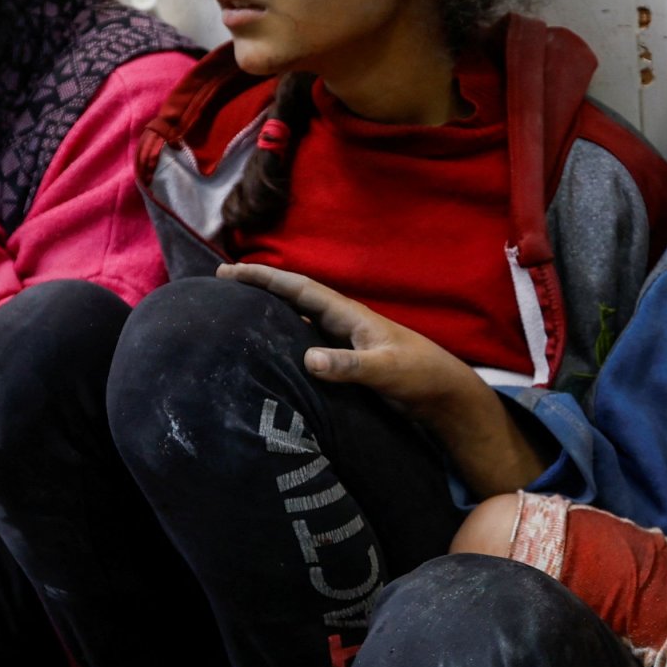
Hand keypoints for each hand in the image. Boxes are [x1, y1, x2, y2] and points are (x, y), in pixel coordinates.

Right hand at [218, 262, 552, 495]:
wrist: (446, 395)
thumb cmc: (420, 376)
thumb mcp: (385, 371)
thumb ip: (349, 365)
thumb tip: (308, 357)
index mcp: (349, 315)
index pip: (299, 289)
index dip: (263, 278)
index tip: (229, 271)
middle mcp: (343, 323)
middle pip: (293, 299)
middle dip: (258, 289)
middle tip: (220, 286)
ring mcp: (345, 341)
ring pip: (298, 321)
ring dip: (269, 315)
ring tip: (234, 316)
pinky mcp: (348, 362)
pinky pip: (306, 344)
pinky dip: (284, 341)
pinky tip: (269, 353)